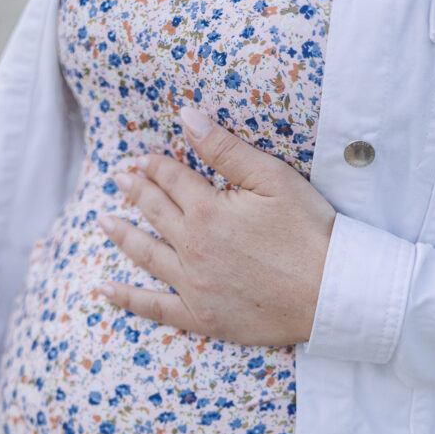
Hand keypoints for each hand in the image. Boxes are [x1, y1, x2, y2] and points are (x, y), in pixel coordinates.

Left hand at [95, 104, 335, 347]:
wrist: (331, 293)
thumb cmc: (311, 233)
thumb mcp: (273, 179)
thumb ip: (226, 149)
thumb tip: (186, 116)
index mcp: (207, 211)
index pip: (171, 179)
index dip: (155, 165)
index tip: (142, 158)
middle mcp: (192, 248)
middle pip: (154, 212)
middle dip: (134, 191)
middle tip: (119, 179)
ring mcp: (193, 286)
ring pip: (147, 254)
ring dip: (123, 235)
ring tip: (104, 221)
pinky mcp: (201, 317)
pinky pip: (154, 308)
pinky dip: (126, 298)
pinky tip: (103, 289)